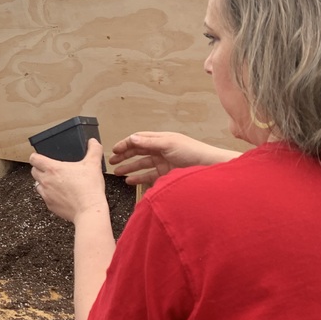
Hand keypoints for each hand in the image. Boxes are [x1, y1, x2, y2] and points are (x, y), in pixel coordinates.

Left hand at [30, 139, 107, 223]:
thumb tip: (93, 142)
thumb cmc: (89, 188)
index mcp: (53, 169)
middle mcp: (46, 181)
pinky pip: (45, 197)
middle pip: (33, 171)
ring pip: (37, 185)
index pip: (34, 159)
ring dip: (43, 182)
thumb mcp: (94, 165)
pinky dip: (49, 194)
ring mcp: (46, 194)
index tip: (39, 157)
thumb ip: (93, 150)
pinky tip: (60, 194)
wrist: (88, 210)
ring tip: (56, 182)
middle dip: (39, 169)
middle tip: (49, 169)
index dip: (35, 156)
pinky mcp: (49, 205)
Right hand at [109, 131, 239, 185]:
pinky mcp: (166, 174)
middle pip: (138, 151)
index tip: (114, 150)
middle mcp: (161, 150)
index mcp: (161, 139)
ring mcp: (163, 162)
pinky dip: (138, 178)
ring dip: (129, 167)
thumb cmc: (193, 153)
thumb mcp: (168, 144)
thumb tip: (132, 138)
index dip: (125, 144)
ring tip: (117, 172)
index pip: (139, 139)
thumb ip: (149, 142)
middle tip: (112, 162)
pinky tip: (130, 180)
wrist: (209, 168)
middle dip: (124, 156)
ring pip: (141, 164)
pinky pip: (148, 176)